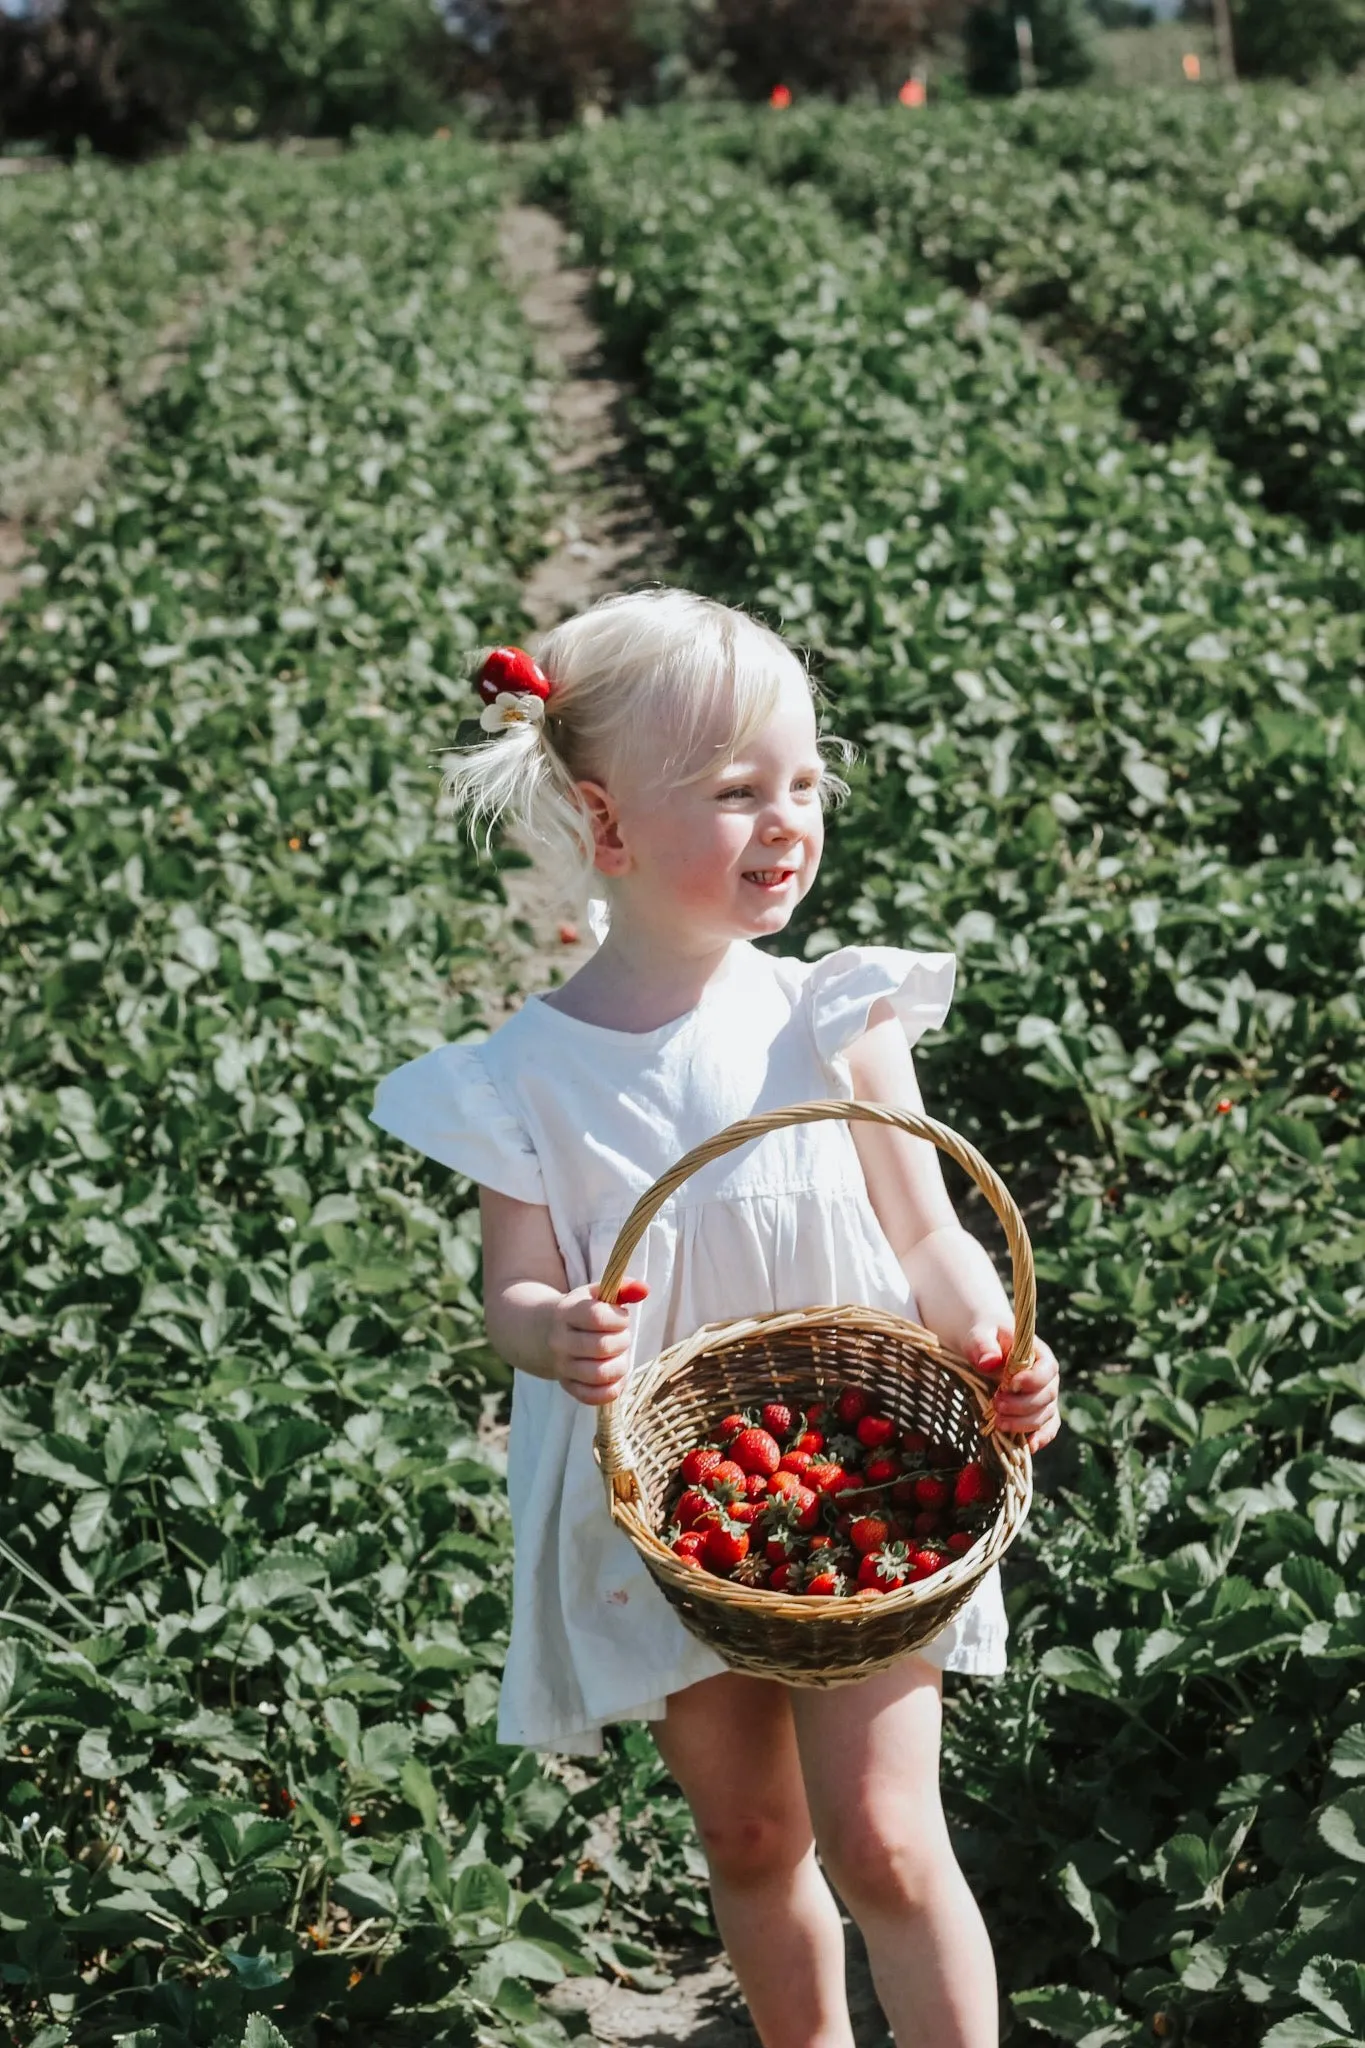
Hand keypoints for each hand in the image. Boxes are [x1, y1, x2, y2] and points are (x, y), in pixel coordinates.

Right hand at [546, 1278, 648, 1406]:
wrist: (540, 1334)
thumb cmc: (577, 1312)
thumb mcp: (594, 1294)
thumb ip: (621, 1288)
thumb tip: (644, 1289)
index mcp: (566, 1313)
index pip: (596, 1317)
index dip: (619, 1318)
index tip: (621, 1317)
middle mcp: (560, 1341)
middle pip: (601, 1347)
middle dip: (623, 1341)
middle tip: (622, 1337)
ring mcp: (562, 1366)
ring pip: (599, 1374)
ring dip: (620, 1365)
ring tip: (620, 1355)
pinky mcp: (568, 1386)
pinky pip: (593, 1396)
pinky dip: (612, 1389)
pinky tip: (616, 1375)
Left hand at [962, 1318, 1060, 1453]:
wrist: (982, 1345)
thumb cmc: (983, 1335)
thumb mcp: (979, 1333)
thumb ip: (982, 1344)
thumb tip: (989, 1362)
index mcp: (1038, 1353)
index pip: (1047, 1369)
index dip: (1033, 1380)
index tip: (1010, 1384)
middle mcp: (1046, 1378)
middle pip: (1047, 1397)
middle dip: (1022, 1406)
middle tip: (996, 1404)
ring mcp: (1042, 1397)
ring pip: (1045, 1416)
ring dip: (1024, 1424)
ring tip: (998, 1422)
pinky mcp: (1035, 1413)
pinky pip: (1046, 1429)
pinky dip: (1039, 1439)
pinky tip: (1027, 1447)